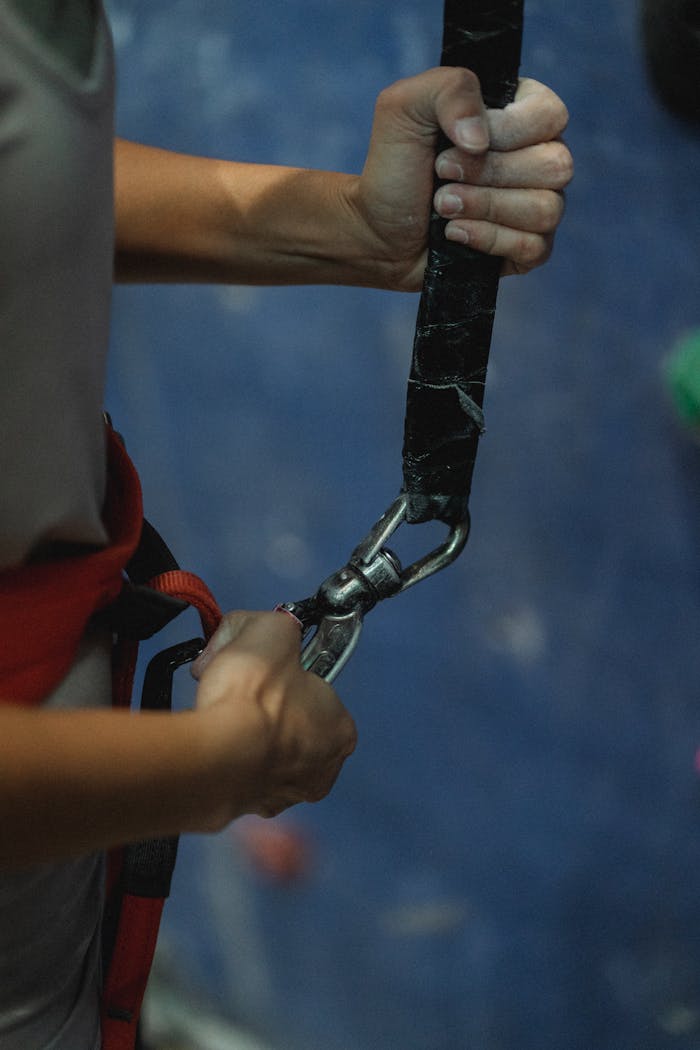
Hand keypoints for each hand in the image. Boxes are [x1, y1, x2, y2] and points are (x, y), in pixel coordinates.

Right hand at [192, 611, 356, 824]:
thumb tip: (254, 627)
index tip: (266, 670)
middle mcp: (320, 772)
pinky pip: (234, 775)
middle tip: (239, 691)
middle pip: (289, 725)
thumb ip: (273, 624)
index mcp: (340, 732)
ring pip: (261, 752)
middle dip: (265, 706)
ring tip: (221, 713)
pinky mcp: (243, 808)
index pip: (318, 694)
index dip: (287, 675)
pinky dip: (223, 757)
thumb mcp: (270, 629)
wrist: (215, 753)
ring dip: (243, 732)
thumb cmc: (253, 696)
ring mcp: (281, 796)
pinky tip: (211, 740)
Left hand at [355, 69, 572, 289]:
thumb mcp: (404, 108)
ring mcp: (537, 205)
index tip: (455, 143)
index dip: (507, 132)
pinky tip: (456, 235)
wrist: (376, 231)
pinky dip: (489, 240)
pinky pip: (534, 247)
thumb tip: (482, 138)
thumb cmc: (394, 167)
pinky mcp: (528, 249)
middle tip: (442, 175)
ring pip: (545, 208)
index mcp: (520, 114)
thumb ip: (449, 90)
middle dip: (488, 174)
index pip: (550, 115)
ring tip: (443, 207)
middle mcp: (537, 158)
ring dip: (486, 207)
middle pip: (554, 165)